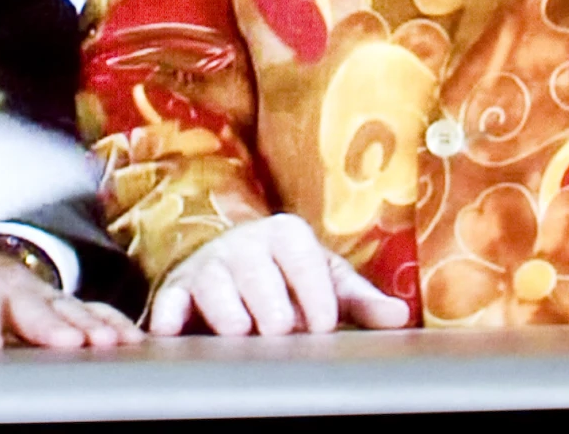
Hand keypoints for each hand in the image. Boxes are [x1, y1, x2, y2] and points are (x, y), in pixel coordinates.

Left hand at [0, 249, 143, 351]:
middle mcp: (13, 287)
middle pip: (32, 306)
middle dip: (50, 326)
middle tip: (67, 345)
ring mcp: (45, 295)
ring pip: (69, 309)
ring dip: (89, 326)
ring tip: (107, 344)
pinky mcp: (69, 305)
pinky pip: (96, 312)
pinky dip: (115, 325)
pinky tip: (131, 341)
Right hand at [148, 214, 410, 335]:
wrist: (230, 262)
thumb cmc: (287, 277)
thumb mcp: (325, 279)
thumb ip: (361, 300)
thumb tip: (399, 316)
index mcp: (287, 235)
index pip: (304, 264)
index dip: (315, 299)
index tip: (322, 326)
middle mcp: (245, 243)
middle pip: (260, 281)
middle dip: (271, 312)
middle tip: (280, 332)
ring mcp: (209, 265)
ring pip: (216, 289)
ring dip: (229, 315)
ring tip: (242, 334)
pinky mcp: (177, 287)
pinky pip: (169, 300)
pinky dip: (169, 317)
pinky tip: (173, 333)